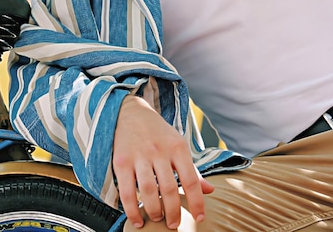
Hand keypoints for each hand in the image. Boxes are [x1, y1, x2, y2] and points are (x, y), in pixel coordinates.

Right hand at [113, 95, 213, 228]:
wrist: (130, 112)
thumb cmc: (158, 132)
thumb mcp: (178, 145)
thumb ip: (192, 169)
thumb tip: (210, 191)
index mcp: (177, 147)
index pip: (191, 180)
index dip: (197, 202)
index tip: (200, 218)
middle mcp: (159, 151)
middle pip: (170, 189)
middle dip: (173, 213)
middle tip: (174, 224)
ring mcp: (139, 156)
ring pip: (149, 192)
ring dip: (155, 211)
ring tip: (158, 218)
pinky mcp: (121, 162)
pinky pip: (127, 192)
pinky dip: (132, 210)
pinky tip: (137, 220)